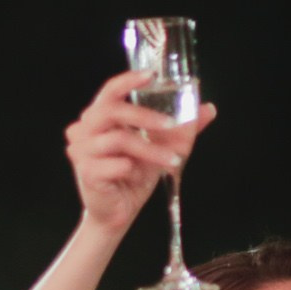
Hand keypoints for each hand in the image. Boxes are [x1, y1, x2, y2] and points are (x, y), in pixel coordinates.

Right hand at [64, 70, 218, 231]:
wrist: (119, 213)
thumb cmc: (134, 177)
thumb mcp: (161, 148)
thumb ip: (182, 129)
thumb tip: (208, 109)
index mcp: (99, 118)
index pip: (110, 91)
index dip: (128, 80)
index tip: (151, 76)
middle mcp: (84, 130)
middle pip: (112, 111)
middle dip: (145, 116)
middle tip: (171, 124)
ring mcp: (81, 151)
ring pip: (119, 139)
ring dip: (150, 151)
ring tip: (171, 162)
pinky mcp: (86, 172)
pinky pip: (114, 163)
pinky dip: (131, 168)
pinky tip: (135, 176)